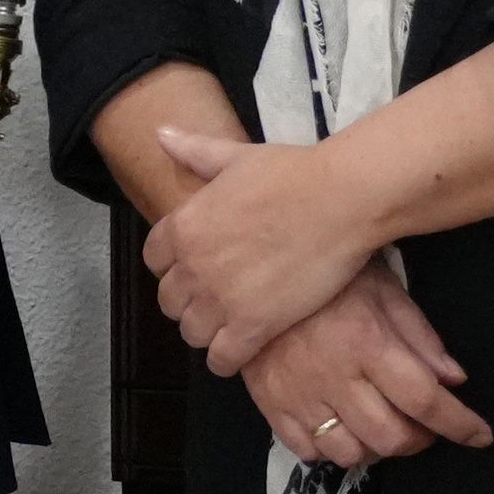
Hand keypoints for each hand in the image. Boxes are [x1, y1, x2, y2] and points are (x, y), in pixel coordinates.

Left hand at [145, 128, 389, 362]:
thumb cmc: (293, 173)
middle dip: (187, 303)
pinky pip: (221, 358)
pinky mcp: (253, 326)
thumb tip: (160, 133)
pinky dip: (226, 359)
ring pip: (191, 333)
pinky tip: (242, 351)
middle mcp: (192, 266)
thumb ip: (195, 152)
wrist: (340, 199)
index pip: (153, 260)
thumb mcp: (236, 156)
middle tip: (213, 302)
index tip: (193, 270)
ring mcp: (220, 299)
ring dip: (206, 332)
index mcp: (182, 226)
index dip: (172, 267)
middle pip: (169, 301)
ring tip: (227, 327)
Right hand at [240, 261, 490, 467]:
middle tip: (424, 426)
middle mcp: (334, 377)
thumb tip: (453, 380)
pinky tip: (339, 429)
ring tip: (381, 429)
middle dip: (420, 440)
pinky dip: (329, 450)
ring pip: (348, 453)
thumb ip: (419, 335)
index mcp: (368, 343)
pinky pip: (305, 450)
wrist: (250, 267)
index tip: (480, 435)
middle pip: (391, 437)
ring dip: (375, 450)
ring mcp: (298, 395)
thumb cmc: (327, 273)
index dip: (460, 424)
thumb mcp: (383, 288)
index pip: (425, 399)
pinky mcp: (269, 403)